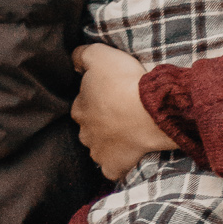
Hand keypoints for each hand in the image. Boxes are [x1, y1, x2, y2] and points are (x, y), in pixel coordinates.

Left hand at [71, 42, 172, 181]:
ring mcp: (98, 151)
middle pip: (89, 126)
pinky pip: (111, 169)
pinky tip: (126, 156)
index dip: (95, 98)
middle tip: (120, 112)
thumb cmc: (124, 82)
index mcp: (79, 108)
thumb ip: (81, 55)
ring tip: (126, 132)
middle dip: (100, 121)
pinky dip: (117, 164)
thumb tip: (72, 62)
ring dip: (108, 141)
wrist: (150, 112)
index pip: (82, 102)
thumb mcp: (99, 55)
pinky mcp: (113, 166)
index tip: (111, 93)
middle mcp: (84, 132)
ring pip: (98, 147)